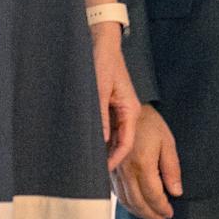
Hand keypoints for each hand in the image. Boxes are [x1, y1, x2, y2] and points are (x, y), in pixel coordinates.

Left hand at [90, 29, 140, 172]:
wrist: (102, 44)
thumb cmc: (102, 62)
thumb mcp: (99, 89)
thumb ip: (100, 115)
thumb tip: (100, 141)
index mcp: (131, 111)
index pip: (126, 143)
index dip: (115, 159)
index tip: (102, 171)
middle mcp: (128, 114)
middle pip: (121, 144)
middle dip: (109, 159)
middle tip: (93, 174)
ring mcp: (119, 112)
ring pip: (113, 138)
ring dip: (104, 151)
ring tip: (88, 164)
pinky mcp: (110, 108)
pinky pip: (107, 129)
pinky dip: (99, 140)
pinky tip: (88, 147)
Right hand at [112, 104, 182, 218]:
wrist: (123, 109)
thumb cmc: (149, 123)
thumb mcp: (167, 142)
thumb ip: (172, 168)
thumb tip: (176, 192)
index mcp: (143, 164)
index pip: (153, 195)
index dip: (161, 207)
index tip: (170, 214)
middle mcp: (126, 170)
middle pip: (138, 201)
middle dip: (150, 214)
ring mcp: (115, 171)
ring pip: (125, 199)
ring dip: (138, 212)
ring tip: (150, 217)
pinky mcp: (108, 169)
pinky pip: (116, 192)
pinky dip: (126, 203)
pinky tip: (134, 206)